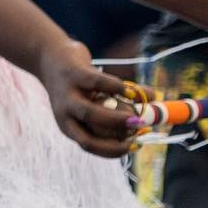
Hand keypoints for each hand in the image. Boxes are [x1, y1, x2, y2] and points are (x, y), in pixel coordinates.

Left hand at [37, 42, 140, 157]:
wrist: (51, 57)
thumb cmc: (80, 85)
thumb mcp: (94, 100)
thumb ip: (120, 104)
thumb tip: (155, 104)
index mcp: (70, 125)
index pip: (89, 146)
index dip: (113, 149)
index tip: (136, 145)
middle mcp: (65, 114)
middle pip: (88, 136)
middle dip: (117, 138)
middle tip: (140, 129)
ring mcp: (68, 94)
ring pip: (90, 113)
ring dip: (117, 119)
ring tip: (139, 117)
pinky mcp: (74, 74)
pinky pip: (98, 82)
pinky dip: (118, 88)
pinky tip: (131, 92)